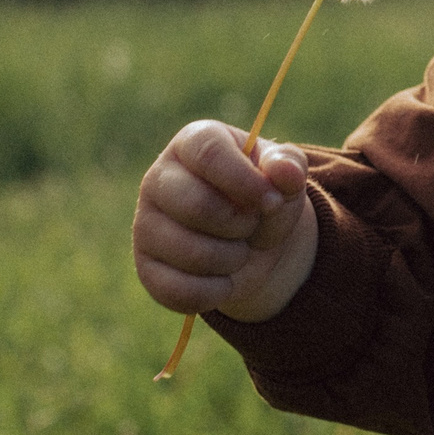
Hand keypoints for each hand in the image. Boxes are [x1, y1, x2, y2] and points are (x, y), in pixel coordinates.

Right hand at [130, 120, 315, 321]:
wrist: (253, 243)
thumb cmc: (263, 197)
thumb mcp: (284, 176)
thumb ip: (288, 166)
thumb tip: (285, 171)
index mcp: (192, 143)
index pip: (209, 153)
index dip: (245, 181)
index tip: (272, 201)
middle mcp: (158, 179)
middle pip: (197, 206)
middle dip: (241, 225)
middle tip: (251, 224)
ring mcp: (145, 224)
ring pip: (191, 253)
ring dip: (233, 259)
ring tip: (239, 249)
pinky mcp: (145, 267)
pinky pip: (179, 290)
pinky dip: (216, 291)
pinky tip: (224, 278)